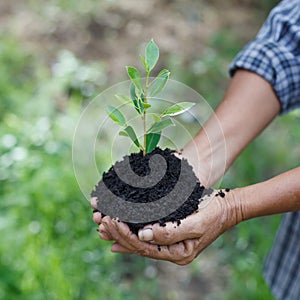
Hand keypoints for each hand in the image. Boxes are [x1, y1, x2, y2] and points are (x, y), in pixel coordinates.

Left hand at [95, 189, 241, 264]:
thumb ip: (170, 232)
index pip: (144, 247)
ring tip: (103, 226)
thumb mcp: (195, 224)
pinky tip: (117, 232)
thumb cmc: (213, 214)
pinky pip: (144, 234)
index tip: (111, 221)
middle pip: (138, 245)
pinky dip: (130, 232)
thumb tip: (144, 234)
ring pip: (138, 241)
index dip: (126, 235)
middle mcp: (170, 251)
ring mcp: (168, 243)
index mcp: (177, 253)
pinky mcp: (168, 232)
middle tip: (102, 220)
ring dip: (120, 233)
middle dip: (118, 233)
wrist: (226, 207)